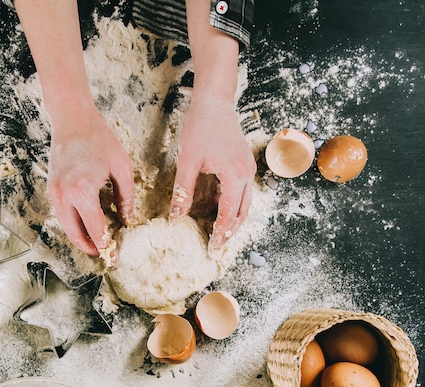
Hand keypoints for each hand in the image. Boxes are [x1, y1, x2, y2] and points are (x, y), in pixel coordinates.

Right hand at [48, 109, 134, 263]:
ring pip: (66, 227)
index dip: (107, 246)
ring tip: (97, 244)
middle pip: (76, 235)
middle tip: (105, 255)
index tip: (115, 258)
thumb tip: (127, 221)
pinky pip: (62, 215)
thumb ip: (126, 198)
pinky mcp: (52, 190)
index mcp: (83, 192)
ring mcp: (55, 194)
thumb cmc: (99, 139)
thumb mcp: (122, 168)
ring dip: (80, 238)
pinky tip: (87, 226)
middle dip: (91, 248)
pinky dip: (73, 225)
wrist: (72, 120)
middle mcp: (65, 196)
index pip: (96, 229)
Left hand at [170, 94, 255, 249]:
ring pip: (245, 204)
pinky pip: (242, 192)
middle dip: (230, 232)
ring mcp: (249, 168)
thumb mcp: (187, 161)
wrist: (215, 101)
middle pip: (242, 213)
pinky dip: (234, 205)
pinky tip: (220, 211)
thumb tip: (175, 217)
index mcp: (234, 175)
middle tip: (217, 246)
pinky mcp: (245, 164)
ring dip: (234, 220)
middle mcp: (247, 173)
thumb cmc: (201, 126)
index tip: (212, 247)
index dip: (220, 232)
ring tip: (220, 234)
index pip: (228, 213)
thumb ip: (183, 192)